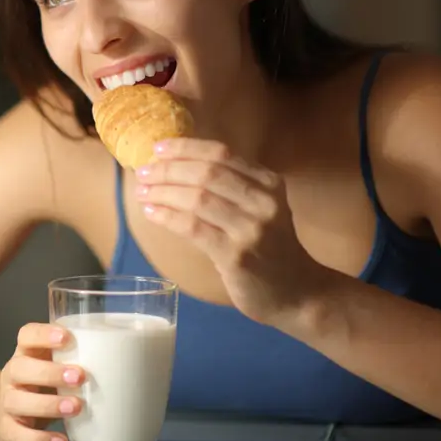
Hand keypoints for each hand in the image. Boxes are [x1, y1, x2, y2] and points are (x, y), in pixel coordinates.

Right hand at [0, 322, 84, 440]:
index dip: (43, 335)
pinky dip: (41, 440)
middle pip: (21, 368)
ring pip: (18, 402)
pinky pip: (20, 435)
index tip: (67, 337)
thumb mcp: (51, 366)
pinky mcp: (8, 431)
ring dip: (49, 405)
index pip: (26, 335)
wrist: (3, 414)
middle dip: (50, 372)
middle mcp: (12, 375)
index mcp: (25, 353)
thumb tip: (122, 356)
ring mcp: (6, 403)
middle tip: (80, 377)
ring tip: (76, 408)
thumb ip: (73, 358)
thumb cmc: (39, 384)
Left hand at [135, 138, 329, 325]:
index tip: (158, 147)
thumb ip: (228, 187)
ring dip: (163, 192)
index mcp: (269, 182)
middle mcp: (263, 200)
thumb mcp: (259, 208)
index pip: (221, 153)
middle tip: (143, 171)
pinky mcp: (236, 255)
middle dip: (169, 169)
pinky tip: (151, 213)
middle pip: (206, 172)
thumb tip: (173, 166)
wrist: (297, 293)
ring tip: (142, 191)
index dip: (186, 147)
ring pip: (197, 198)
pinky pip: (193, 228)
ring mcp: (251, 228)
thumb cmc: (268, 247)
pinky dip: (167, 216)